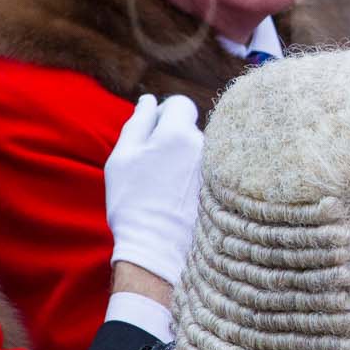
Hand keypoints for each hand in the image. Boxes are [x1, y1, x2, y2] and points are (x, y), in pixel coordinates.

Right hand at [103, 93, 203, 289]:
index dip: (163, 114)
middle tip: (155, 167)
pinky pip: (211, 171)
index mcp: (180, 134)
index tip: (152, 134)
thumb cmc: (133, 202)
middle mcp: (207, 147)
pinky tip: (182, 198)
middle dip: (173, 138)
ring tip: (167, 188)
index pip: (181, 104)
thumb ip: (137, 123)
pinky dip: (196, 178)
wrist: (157, 248)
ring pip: (200, 151)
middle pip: (191, 128)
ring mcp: (221, 168)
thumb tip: (149, 101)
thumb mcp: (123, 158)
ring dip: (185, 159)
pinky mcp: (226, 188)